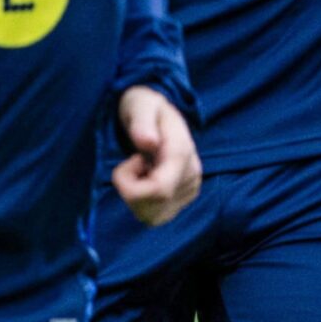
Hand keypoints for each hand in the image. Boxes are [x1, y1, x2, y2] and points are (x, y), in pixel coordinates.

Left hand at [113, 86, 201, 226]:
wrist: (160, 113)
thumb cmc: (145, 107)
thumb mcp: (140, 105)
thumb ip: (142, 122)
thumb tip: (147, 143)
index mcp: (182, 152)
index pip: (159, 190)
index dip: (129, 185)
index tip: (128, 161)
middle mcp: (192, 174)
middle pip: (154, 208)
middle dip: (130, 191)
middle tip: (133, 164)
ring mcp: (191, 189)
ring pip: (154, 217)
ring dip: (136, 199)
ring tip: (141, 171)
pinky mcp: (185, 198)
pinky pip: (158, 216)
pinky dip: (144, 204)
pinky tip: (146, 180)